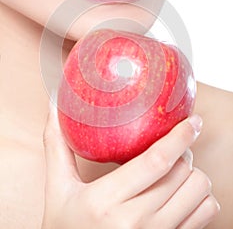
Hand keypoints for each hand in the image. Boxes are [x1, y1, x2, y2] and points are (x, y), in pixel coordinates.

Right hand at [42, 106, 219, 228]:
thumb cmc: (65, 228)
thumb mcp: (57, 190)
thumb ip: (57, 147)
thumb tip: (53, 106)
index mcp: (105, 201)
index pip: (155, 162)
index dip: (178, 137)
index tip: (191, 120)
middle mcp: (134, 222)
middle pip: (182, 173)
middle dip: (184, 151)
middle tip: (173, 145)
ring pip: (198, 193)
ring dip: (193, 174)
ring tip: (176, 169)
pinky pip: (206, 215)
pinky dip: (201, 198)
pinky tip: (182, 193)